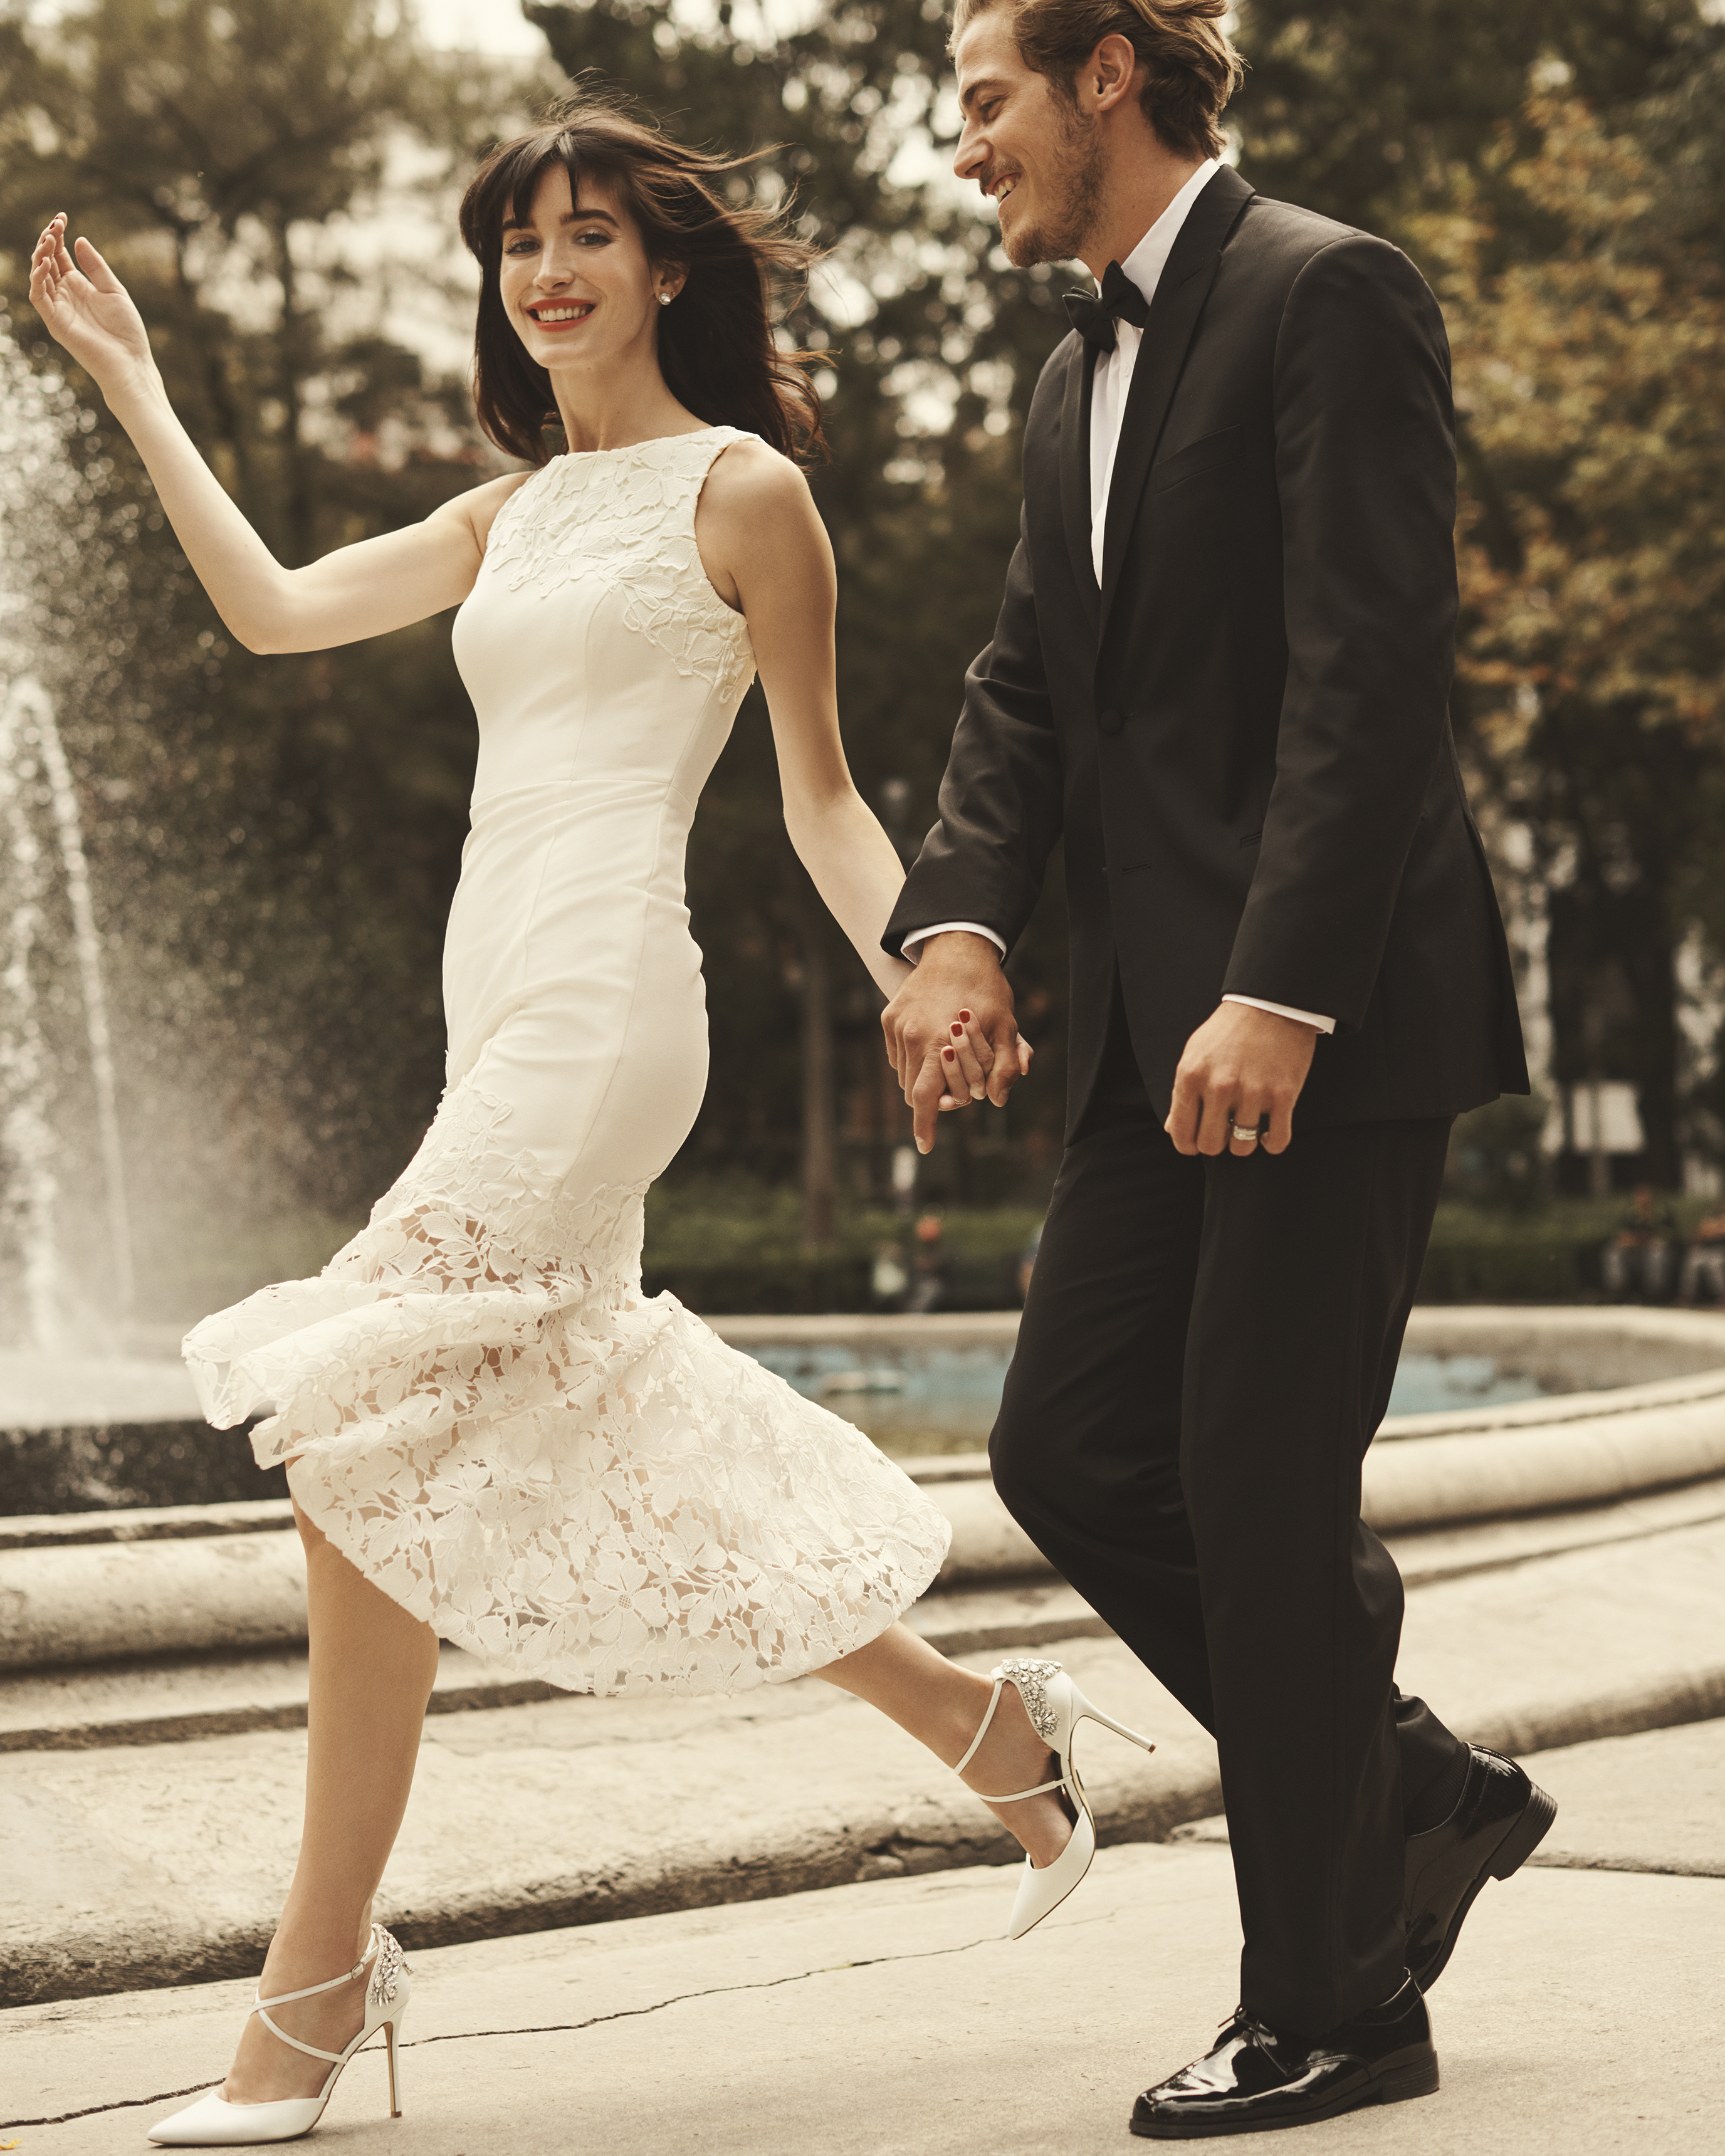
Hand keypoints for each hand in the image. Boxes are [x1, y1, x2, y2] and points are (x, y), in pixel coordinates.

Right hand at [28, 215, 157, 399]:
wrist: (132, 362)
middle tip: (55, 223)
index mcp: (78, 286)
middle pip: (46, 261)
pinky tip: (46, 263)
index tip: (62, 217)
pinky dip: (38, 278)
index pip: (59, 255)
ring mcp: (58, 308)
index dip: (57, 235)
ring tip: (49, 238)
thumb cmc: (127, 331)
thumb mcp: (114, 290)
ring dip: (40, 254)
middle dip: (47, 240)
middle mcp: (64, 294)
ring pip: (38, 275)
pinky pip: (38, 297)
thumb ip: (96, 266)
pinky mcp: (55, 322)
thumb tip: (78, 239)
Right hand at [881, 931, 1031, 1153]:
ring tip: (947, 1060)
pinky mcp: (889, 1017)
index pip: (924, 1097)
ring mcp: (897, 1026)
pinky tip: (933, 1044)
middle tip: (954, 1090)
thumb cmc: (986, 989)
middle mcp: (910, 1037)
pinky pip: (896, 1054)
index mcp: (938, 1042)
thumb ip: (1005, 1067)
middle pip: (914, 1090)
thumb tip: (997, 1101)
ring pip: (904, 1074)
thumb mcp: (1006, 1026)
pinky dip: (912, 1060)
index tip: (925, 1147)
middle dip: (933, 1098)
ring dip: (923, 1078)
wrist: (957, 947)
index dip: (924, 1126)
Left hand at [1164, 1003, 1318, 1158]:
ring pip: (1242, 1147)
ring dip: (1242, 1143)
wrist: (1270, 1004)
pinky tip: (1266, 1132)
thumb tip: (1174, 1129)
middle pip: (1211, 1146)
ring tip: (1245, 1127)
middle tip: (1223, 1131)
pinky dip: (1270, 1143)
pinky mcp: (1283, 1095)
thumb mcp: (1194, 1055)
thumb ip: (1183, 1093)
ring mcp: (1253, 1092)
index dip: (1188, 1145)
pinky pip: (1276, 1141)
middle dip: (1215, 1143)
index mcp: (1192, 1076)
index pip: (1182, 1133)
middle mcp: (1220, 1087)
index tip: (1196, 1143)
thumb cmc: (1229, 1030)